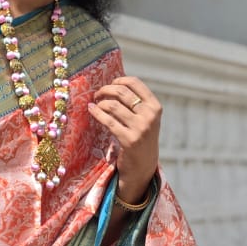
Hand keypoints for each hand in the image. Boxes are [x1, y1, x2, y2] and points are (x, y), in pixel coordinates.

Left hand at [88, 76, 160, 203]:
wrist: (143, 165)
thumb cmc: (141, 137)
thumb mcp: (146, 118)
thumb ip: (136, 102)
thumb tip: (113, 84)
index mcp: (155, 106)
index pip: (135, 83)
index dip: (119, 80)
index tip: (110, 84)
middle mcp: (150, 116)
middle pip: (122, 92)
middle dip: (106, 90)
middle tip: (98, 94)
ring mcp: (140, 128)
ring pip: (113, 105)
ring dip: (100, 102)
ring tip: (96, 104)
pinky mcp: (129, 140)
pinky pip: (108, 121)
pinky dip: (97, 113)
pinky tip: (91, 110)